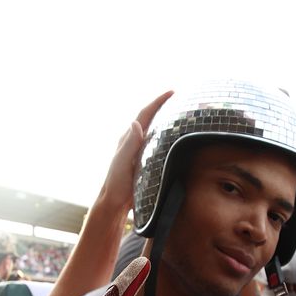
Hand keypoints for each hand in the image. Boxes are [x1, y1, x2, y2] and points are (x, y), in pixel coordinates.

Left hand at [96, 91, 173, 212]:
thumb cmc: (116, 184)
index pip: (145, 115)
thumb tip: (136, 123)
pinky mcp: (143, 162)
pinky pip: (157, 144)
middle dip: (164, 107)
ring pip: (155, 131)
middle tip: (181, 99)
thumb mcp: (121, 163)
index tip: (172, 92)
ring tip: (182, 115)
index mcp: (129, 139)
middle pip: (150, 119)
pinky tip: (176, 141)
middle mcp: (134, 142)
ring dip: (166, 121)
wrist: (114, 203)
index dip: (157, 102)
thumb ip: (129, 144)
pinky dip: (166, 137)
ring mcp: (139, 152)